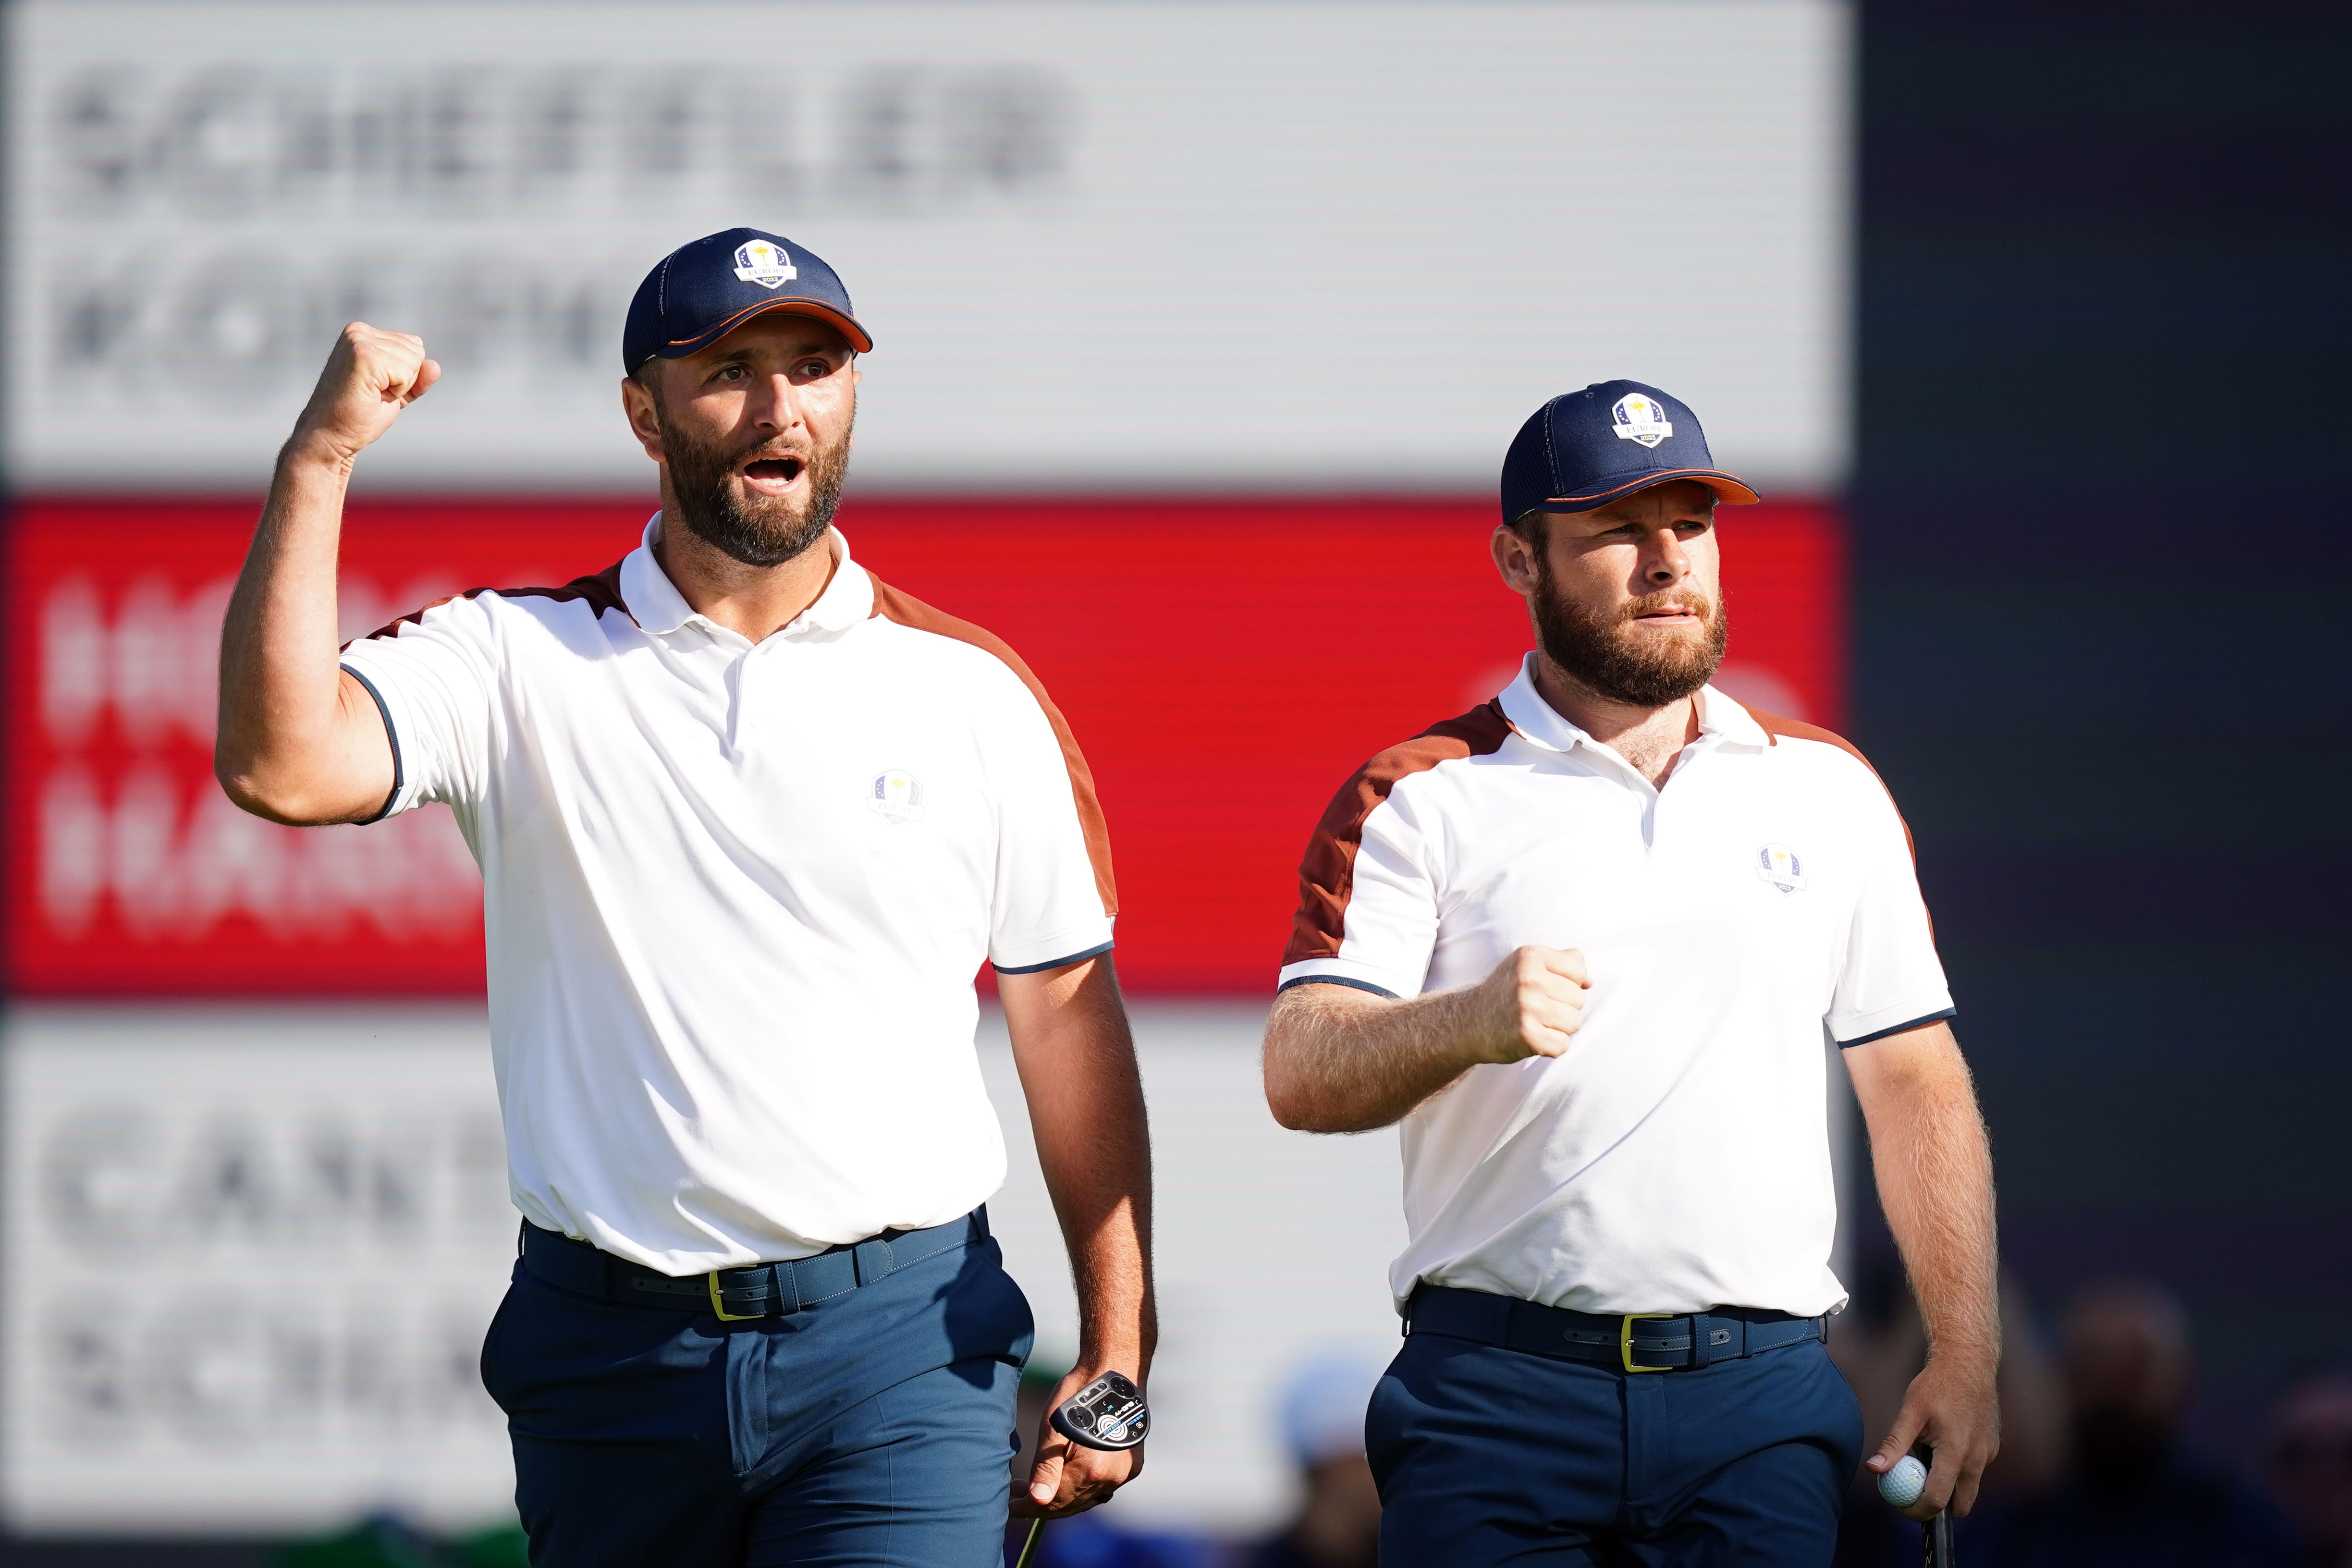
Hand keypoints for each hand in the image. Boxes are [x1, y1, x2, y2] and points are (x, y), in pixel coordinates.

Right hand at [287, 323, 439, 465]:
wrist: (331, 435)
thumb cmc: (360, 415)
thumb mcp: (397, 391)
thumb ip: (418, 377)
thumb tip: (435, 365)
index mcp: (362, 333)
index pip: (414, 346)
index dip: (406, 375)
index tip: (377, 387)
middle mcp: (358, 331)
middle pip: (417, 351)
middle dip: (404, 380)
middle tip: (373, 394)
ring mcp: (359, 341)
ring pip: (414, 361)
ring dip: (399, 386)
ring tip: (370, 394)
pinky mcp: (363, 355)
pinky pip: (407, 373)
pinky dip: (397, 392)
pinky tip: (371, 396)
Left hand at [1013, 1366, 1143, 1518]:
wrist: (1114, 1371)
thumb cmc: (1078, 1394)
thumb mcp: (1053, 1428)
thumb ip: (1046, 1467)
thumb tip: (1037, 1500)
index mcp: (1092, 1469)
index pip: (1054, 1503)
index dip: (1028, 1507)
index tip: (1008, 1505)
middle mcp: (1112, 1478)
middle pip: (1070, 1505)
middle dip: (1041, 1503)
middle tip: (1017, 1493)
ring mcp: (1125, 1473)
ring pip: (1085, 1499)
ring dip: (1061, 1497)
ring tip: (1036, 1486)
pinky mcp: (1131, 1466)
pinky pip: (1100, 1488)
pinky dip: (1080, 1488)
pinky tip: (1064, 1478)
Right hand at [1465, 945, 1589, 1063]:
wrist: (1469, 1022)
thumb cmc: (1506, 992)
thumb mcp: (1527, 964)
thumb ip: (1562, 962)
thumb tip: (1589, 981)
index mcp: (1530, 956)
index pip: (1579, 971)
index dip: (1568, 984)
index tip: (1547, 989)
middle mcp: (1528, 980)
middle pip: (1579, 999)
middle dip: (1564, 1007)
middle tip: (1537, 1009)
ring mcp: (1527, 1008)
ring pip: (1574, 1022)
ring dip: (1559, 1028)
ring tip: (1536, 1023)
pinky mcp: (1527, 1036)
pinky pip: (1563, 1045)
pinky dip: (1551, 1047)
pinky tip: (1533, 1039)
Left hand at [1865, 1351, 2000, 1519]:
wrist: (1968, 1363)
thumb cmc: (1937, 1385)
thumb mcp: (1911, 1412)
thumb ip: (1894, 1444)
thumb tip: (1875, 1469)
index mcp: (1956, 1452)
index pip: (1938, 1499)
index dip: (1918, 1510)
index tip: (1901, 1507)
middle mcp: (1978, 1458)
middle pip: (1961, 1505)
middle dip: (1938, 1508)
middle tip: (1914, 1497)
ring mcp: (1989, 1454)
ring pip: (1969, 1488)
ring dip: (1949, 1486)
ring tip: (1926, 1463)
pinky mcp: (1993, 1448)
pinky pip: (1976, 1471)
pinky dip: (1959, 1470)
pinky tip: (1943, 1447)